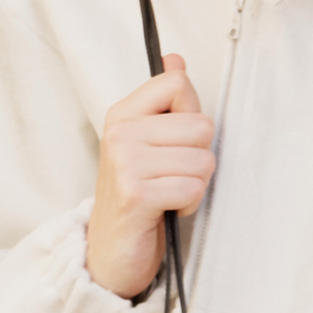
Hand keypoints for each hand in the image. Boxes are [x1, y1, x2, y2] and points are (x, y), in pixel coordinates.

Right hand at [86, 52, 214, 300]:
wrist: (109, 253)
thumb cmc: (135, 198)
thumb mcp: (146, 144)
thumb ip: (162, 103)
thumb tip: (175, 58)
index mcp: (123, 114)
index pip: (178, 83)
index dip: (191, 116)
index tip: (173, 141)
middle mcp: (120, 133)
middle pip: (201, 125)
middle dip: (198, 157)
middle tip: (171, 176)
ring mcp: (126, 162)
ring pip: (203, 160)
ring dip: (194, 185)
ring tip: (168, 194)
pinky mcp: (136, 194)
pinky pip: (193, 188)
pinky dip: (188, 204)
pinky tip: (166, 210)